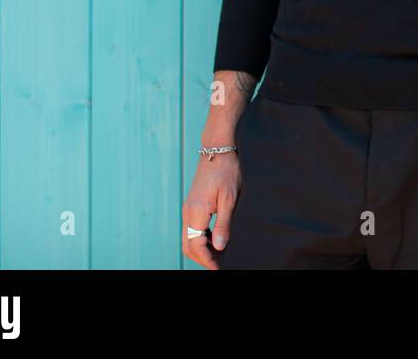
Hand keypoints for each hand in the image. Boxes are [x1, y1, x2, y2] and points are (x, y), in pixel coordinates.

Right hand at [182, 151, 240, 268]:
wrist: (217, 149)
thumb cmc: (226, 171)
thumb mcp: (229, 199)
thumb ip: (223, 224)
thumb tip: (219, 246)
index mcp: (196, 212)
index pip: (197, 246)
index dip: (208, 260)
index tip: (219, 268)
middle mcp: (188, 212)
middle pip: (188, 246)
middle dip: (202, 258)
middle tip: (219, 265)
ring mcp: (188, 208)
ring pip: (188, 238)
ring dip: (201, 250)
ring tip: (219, 255)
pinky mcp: (192, 204)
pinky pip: (191, 228)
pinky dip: (200, 239)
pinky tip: (215, 239)